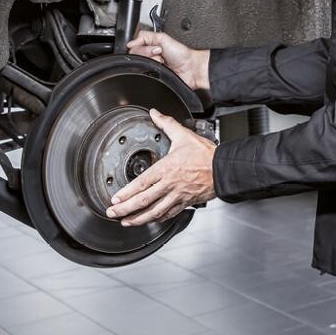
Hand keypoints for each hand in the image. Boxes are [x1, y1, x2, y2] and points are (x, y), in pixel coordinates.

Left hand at [105, 108, 216, 225]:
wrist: (223, 168)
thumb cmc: (205, 154)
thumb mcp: (184, 135)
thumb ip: (167, 124)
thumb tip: (155, 113)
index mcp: (166, 168)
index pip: (141, 183)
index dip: (126, 193)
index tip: (115, 198)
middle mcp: (170, 184)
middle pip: (143, 201)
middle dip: (124, 209)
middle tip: (112, 212)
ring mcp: (177, 196)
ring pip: (154, 212)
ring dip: (138, 219)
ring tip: (126, 221)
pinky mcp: (185, 202)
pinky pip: (169, 214)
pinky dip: (157, 219)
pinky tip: (150, 219)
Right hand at [126, 31, 209, 89]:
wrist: (190, 68)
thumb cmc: (181, 54)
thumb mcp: (162, 37)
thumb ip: (144, 36)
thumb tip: (130, 43)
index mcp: (149, 47)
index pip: (134, 47)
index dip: (143, 47)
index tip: (155, 47)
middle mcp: (148, 58)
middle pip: (135, 56)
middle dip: (148, 54)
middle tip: (160, 53)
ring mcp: (149, 69)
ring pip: (138, 67)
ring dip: (152, 63)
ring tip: (162, 62)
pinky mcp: (152, 79)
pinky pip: (144, 77)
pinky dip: (151, 72)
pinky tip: (161, 69)